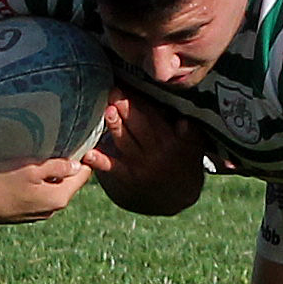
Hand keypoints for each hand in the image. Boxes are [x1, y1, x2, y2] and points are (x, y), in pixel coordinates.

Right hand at [0, 151, 91, 223]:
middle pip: (68, 184)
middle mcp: (52, 210)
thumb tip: (78, 165)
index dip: (83, 158)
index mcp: (59, 198)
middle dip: (66, 168)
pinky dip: (38, 186)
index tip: (77, 143)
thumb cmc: (3, 178)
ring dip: (50, 177)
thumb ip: (58, 167)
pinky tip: (24, 175)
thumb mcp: (32, 168)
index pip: (83, 175)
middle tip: (56, 148)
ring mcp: (38, 215)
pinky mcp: (25, 215)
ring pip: (53, 191)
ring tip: (38, 160)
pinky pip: (39, 197)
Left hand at [88, 94, 205, 214]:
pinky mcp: (129, 178)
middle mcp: (157, 154)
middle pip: (141, 127)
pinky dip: (100, 161)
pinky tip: (88, 154)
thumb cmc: (184, 163)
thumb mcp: (194, 147)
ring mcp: (142, 167)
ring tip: (108, 111)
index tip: (129, 85)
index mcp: (173, 142)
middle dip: (127, 108)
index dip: (141, 102)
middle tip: (115, 91)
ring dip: (116, 127)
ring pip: (127, 143)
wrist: (178, 197)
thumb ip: (191, 134)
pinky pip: (114, 168)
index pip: (155, 117)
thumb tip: (184, 123)